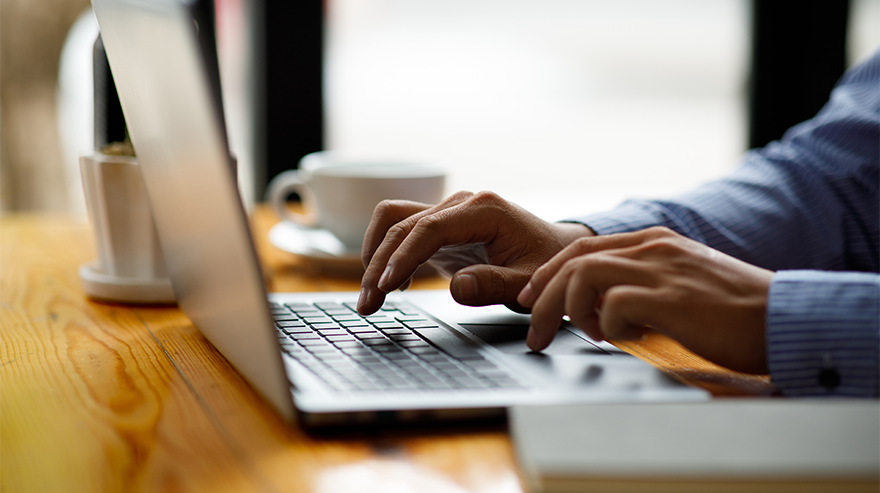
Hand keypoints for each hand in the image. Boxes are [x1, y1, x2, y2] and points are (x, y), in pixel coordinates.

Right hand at [358, 191, 593, 314]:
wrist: (557, 251)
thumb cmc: (546, 265)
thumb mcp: (529, 282)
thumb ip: (495, 284)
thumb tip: (457, 287)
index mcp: (484, 210)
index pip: (430, 227)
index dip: (402, 256)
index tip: (385, 285)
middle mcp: (461, 203)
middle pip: (403, 224)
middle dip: (380, 264)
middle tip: (368, 304)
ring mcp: (448, 211)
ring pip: (395, 221)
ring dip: (376, 255)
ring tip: (372, 296)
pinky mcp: (441, 226)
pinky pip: (402, 231)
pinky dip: (389, 254)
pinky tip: (395, 286)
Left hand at [517, 227, 773, 373]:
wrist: (781, 315)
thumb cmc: (731, 308)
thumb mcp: (678, 284)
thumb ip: (638, 286)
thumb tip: (598, 308)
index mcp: (652, 241)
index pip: (582, 247)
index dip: (548, 273)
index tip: (532, 298)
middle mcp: (652, 248)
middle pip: (574, 261)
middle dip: (542, 296)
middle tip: (534, 328)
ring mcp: (662, 270)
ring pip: (584, 276)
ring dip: (569, 310)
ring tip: (582, 334)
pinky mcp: (672, 298)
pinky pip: (615, 304)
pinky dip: (606, 324)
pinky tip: (618, 336)